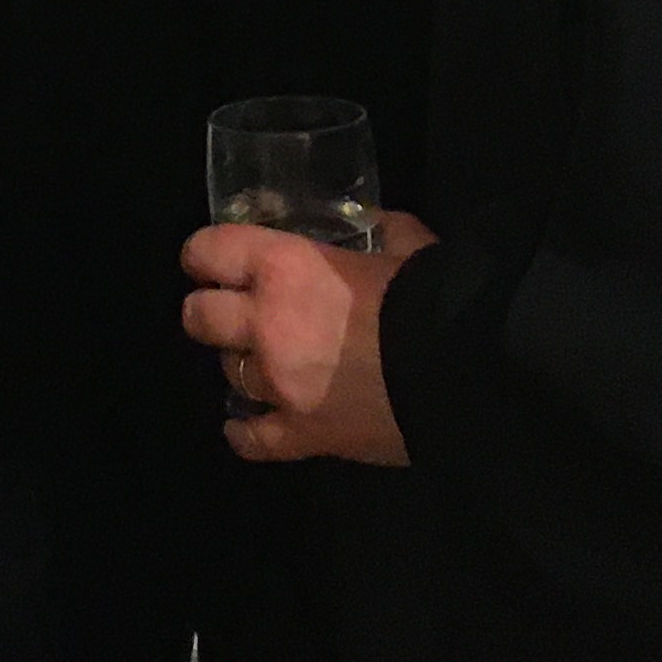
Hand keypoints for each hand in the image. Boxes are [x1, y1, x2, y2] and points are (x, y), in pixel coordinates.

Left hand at [181, 210, 431, 465]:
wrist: (462, 370)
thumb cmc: (430, 297)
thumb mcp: (407, 244)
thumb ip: (381, 229)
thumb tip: (375, 223)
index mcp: (285, 266)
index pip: (208, 252)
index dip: (203, 256)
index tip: (212, 262)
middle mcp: (266, 322)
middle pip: (198, 316)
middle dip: (210, 311)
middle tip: (234, 313)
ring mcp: (277, 384)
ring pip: (227, 372)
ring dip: (243, 364)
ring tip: (264, 364)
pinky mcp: (299, 435)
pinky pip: (251, 439)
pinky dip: (246, 432)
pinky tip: (246, 426)